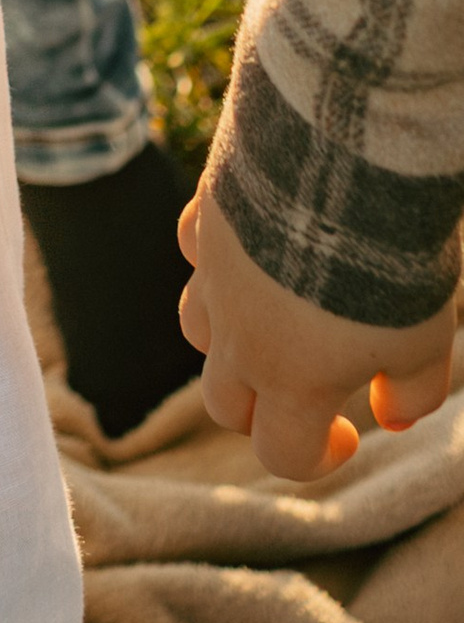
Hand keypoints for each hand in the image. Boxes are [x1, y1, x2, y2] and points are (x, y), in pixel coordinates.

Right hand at [178, 180, 457, 479]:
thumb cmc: (391, 265)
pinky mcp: (207, 217)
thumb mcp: (427, 341)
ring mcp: (213, 275)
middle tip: (306, 390)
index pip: (281, 454)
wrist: (342, 162)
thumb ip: (412, 392)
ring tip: (273, 319)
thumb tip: (392, 417)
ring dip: (229, 341)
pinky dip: (216, 260)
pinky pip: (195, 251)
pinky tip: (252, 244)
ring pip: (196, 330)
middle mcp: (238, 337)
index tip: (349, 434)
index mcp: (291, 382)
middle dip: (260, 413)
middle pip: (224, 404)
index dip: (316, 460)